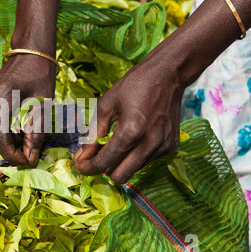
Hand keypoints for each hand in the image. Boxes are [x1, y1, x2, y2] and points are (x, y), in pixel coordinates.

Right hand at [0, 54, 55, 165]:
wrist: (31, 52)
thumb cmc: (41, 74)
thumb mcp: (43, 105)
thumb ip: (36, 132)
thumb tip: (30, 158)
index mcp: (0, 96)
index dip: (12, 154)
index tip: (28, 162)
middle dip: (10, 150)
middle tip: (29, 156)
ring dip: (8, 141)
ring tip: (27, 144)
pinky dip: (5, 132)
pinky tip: (20, 132)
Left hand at [73, 52, 185, 183]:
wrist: (168, 74)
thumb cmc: (133, 86)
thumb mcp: (105, 105)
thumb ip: (93, 134)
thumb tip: (81, 156)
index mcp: (131, 132)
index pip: (105, 163)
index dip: (88, 168)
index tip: (79, 165)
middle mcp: (149, 144)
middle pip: (120, 176)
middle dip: (104, 169)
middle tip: (96, 157)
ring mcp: (163, 147)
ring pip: (133, 170)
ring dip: (120, 162)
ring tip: (116, 142)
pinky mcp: (171, 146)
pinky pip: (146, 161)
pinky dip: (135, 156)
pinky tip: (135, 138)